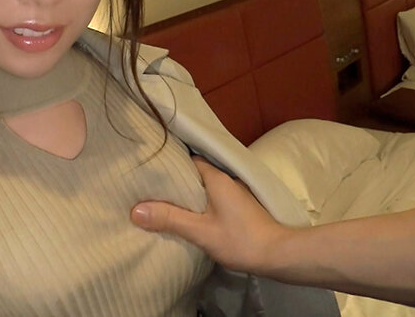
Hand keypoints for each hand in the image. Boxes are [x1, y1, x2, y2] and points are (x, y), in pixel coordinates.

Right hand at [130, 156, 289, 272]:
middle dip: (175, 179)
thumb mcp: (200, 231)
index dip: (169, 163)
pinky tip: (188, 214)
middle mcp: (226, 180)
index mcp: (216, 178)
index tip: (149, 169)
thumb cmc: (240, 239)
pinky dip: (199, 202)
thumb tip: (135, 210)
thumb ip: (169, 219)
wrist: (279, 255)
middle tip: (150, 186)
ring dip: (187, 193)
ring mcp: (235, 194)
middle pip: (195, 173)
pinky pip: (212, 198)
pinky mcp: (239, 208)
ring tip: (163, 200)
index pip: (188, 160)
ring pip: (204, 187)